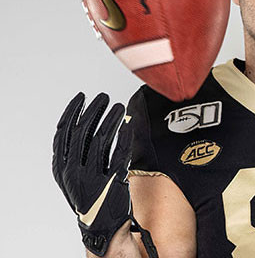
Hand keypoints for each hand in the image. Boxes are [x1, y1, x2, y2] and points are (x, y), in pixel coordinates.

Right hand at [52, 92, 131, 256]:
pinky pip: (119, 154)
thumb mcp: (73, 174)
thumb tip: (86, 119)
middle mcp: (73, 172)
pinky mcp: (113, 181)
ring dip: (110, 119)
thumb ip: (75, 151)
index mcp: (61, 168)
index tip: (81, 97)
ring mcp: (93, 177)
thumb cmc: (89, 194)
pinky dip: (123, 138)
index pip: (63, 132)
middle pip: (82, 132)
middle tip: (103, 96)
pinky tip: (127, 125)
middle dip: (93, 110)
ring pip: (101, 139)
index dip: (72, 112)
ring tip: (118, 106)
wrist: (101, 225)